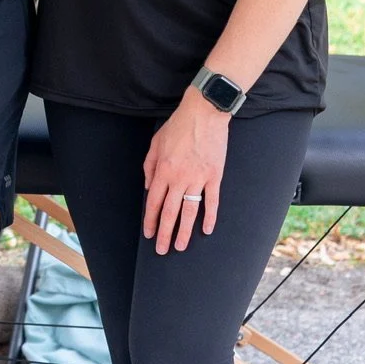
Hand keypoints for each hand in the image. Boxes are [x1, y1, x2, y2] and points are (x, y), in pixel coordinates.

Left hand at [142, 88, 229, 253]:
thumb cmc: (177, 126)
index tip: (149, 234)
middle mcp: (179, 178)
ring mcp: (198, 179)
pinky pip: (212, 201)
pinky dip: (210, 217)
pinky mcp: (215, 176)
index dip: (151, 220)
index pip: (154, 202)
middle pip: (170, 212)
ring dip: (184, 231)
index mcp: (163, 170)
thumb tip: (150, 188)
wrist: (204, 113)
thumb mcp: (155, 143)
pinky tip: (207, 230)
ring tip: (181, 246)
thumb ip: (150, 166)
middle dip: (165, 233)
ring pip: (190, 211)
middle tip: (162, 250)